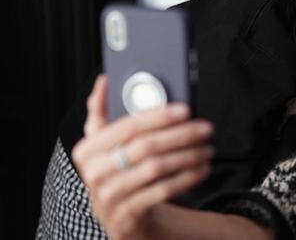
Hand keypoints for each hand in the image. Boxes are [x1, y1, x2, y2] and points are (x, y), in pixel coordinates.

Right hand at [71, 75, 213, 239]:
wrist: (118, 215)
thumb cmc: (115, 170)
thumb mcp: (103, 144)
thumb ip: (101, 113)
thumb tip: (104, 80)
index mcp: (87, 150)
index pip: (127, 127)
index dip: (158, 116)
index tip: (186, 109)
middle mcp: (94, 173)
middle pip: (145, 147)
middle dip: (181, 135)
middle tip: (206, 128)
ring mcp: (109, 197)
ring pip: (156, 169)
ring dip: (188, 156)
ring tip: (208, 148)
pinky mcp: (126, 216)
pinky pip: (163, 192)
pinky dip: (187, 178)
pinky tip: (202, 168)